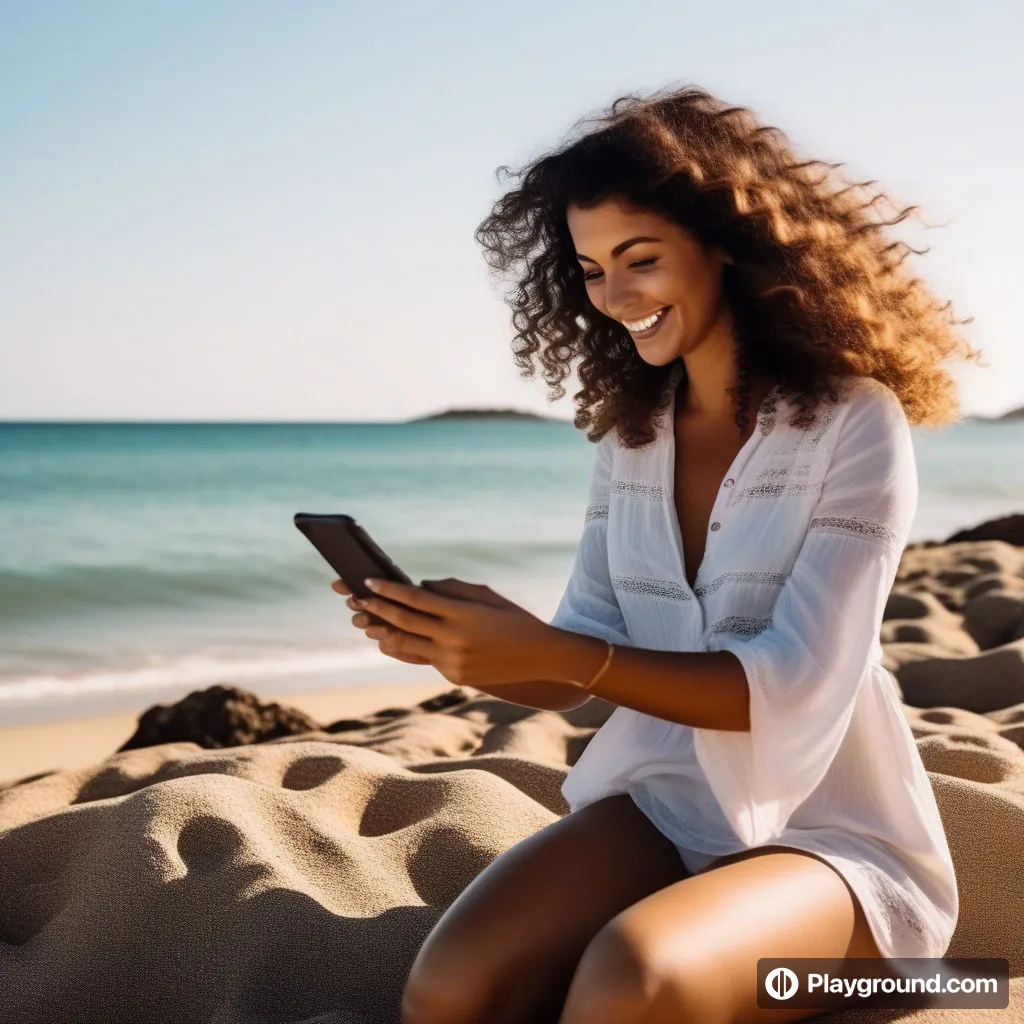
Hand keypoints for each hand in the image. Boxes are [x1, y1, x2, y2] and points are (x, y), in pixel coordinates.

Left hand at [333, 576, 553, 687]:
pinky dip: (404, 649)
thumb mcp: (486, 595)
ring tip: (364, 622)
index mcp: (462, 613)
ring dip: (382, 633)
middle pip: (404, 622)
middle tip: (356, 599)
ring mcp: (453, 661)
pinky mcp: (454, 677)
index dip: (389, 590)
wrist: (541, 656)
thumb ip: (451, 589)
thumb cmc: (513, 618)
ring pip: (406, 646)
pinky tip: (388, 641)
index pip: (415, 600)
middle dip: (376, 610)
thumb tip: (419, 588)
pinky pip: (423, 660)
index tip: (368, 581)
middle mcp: (454, 638)